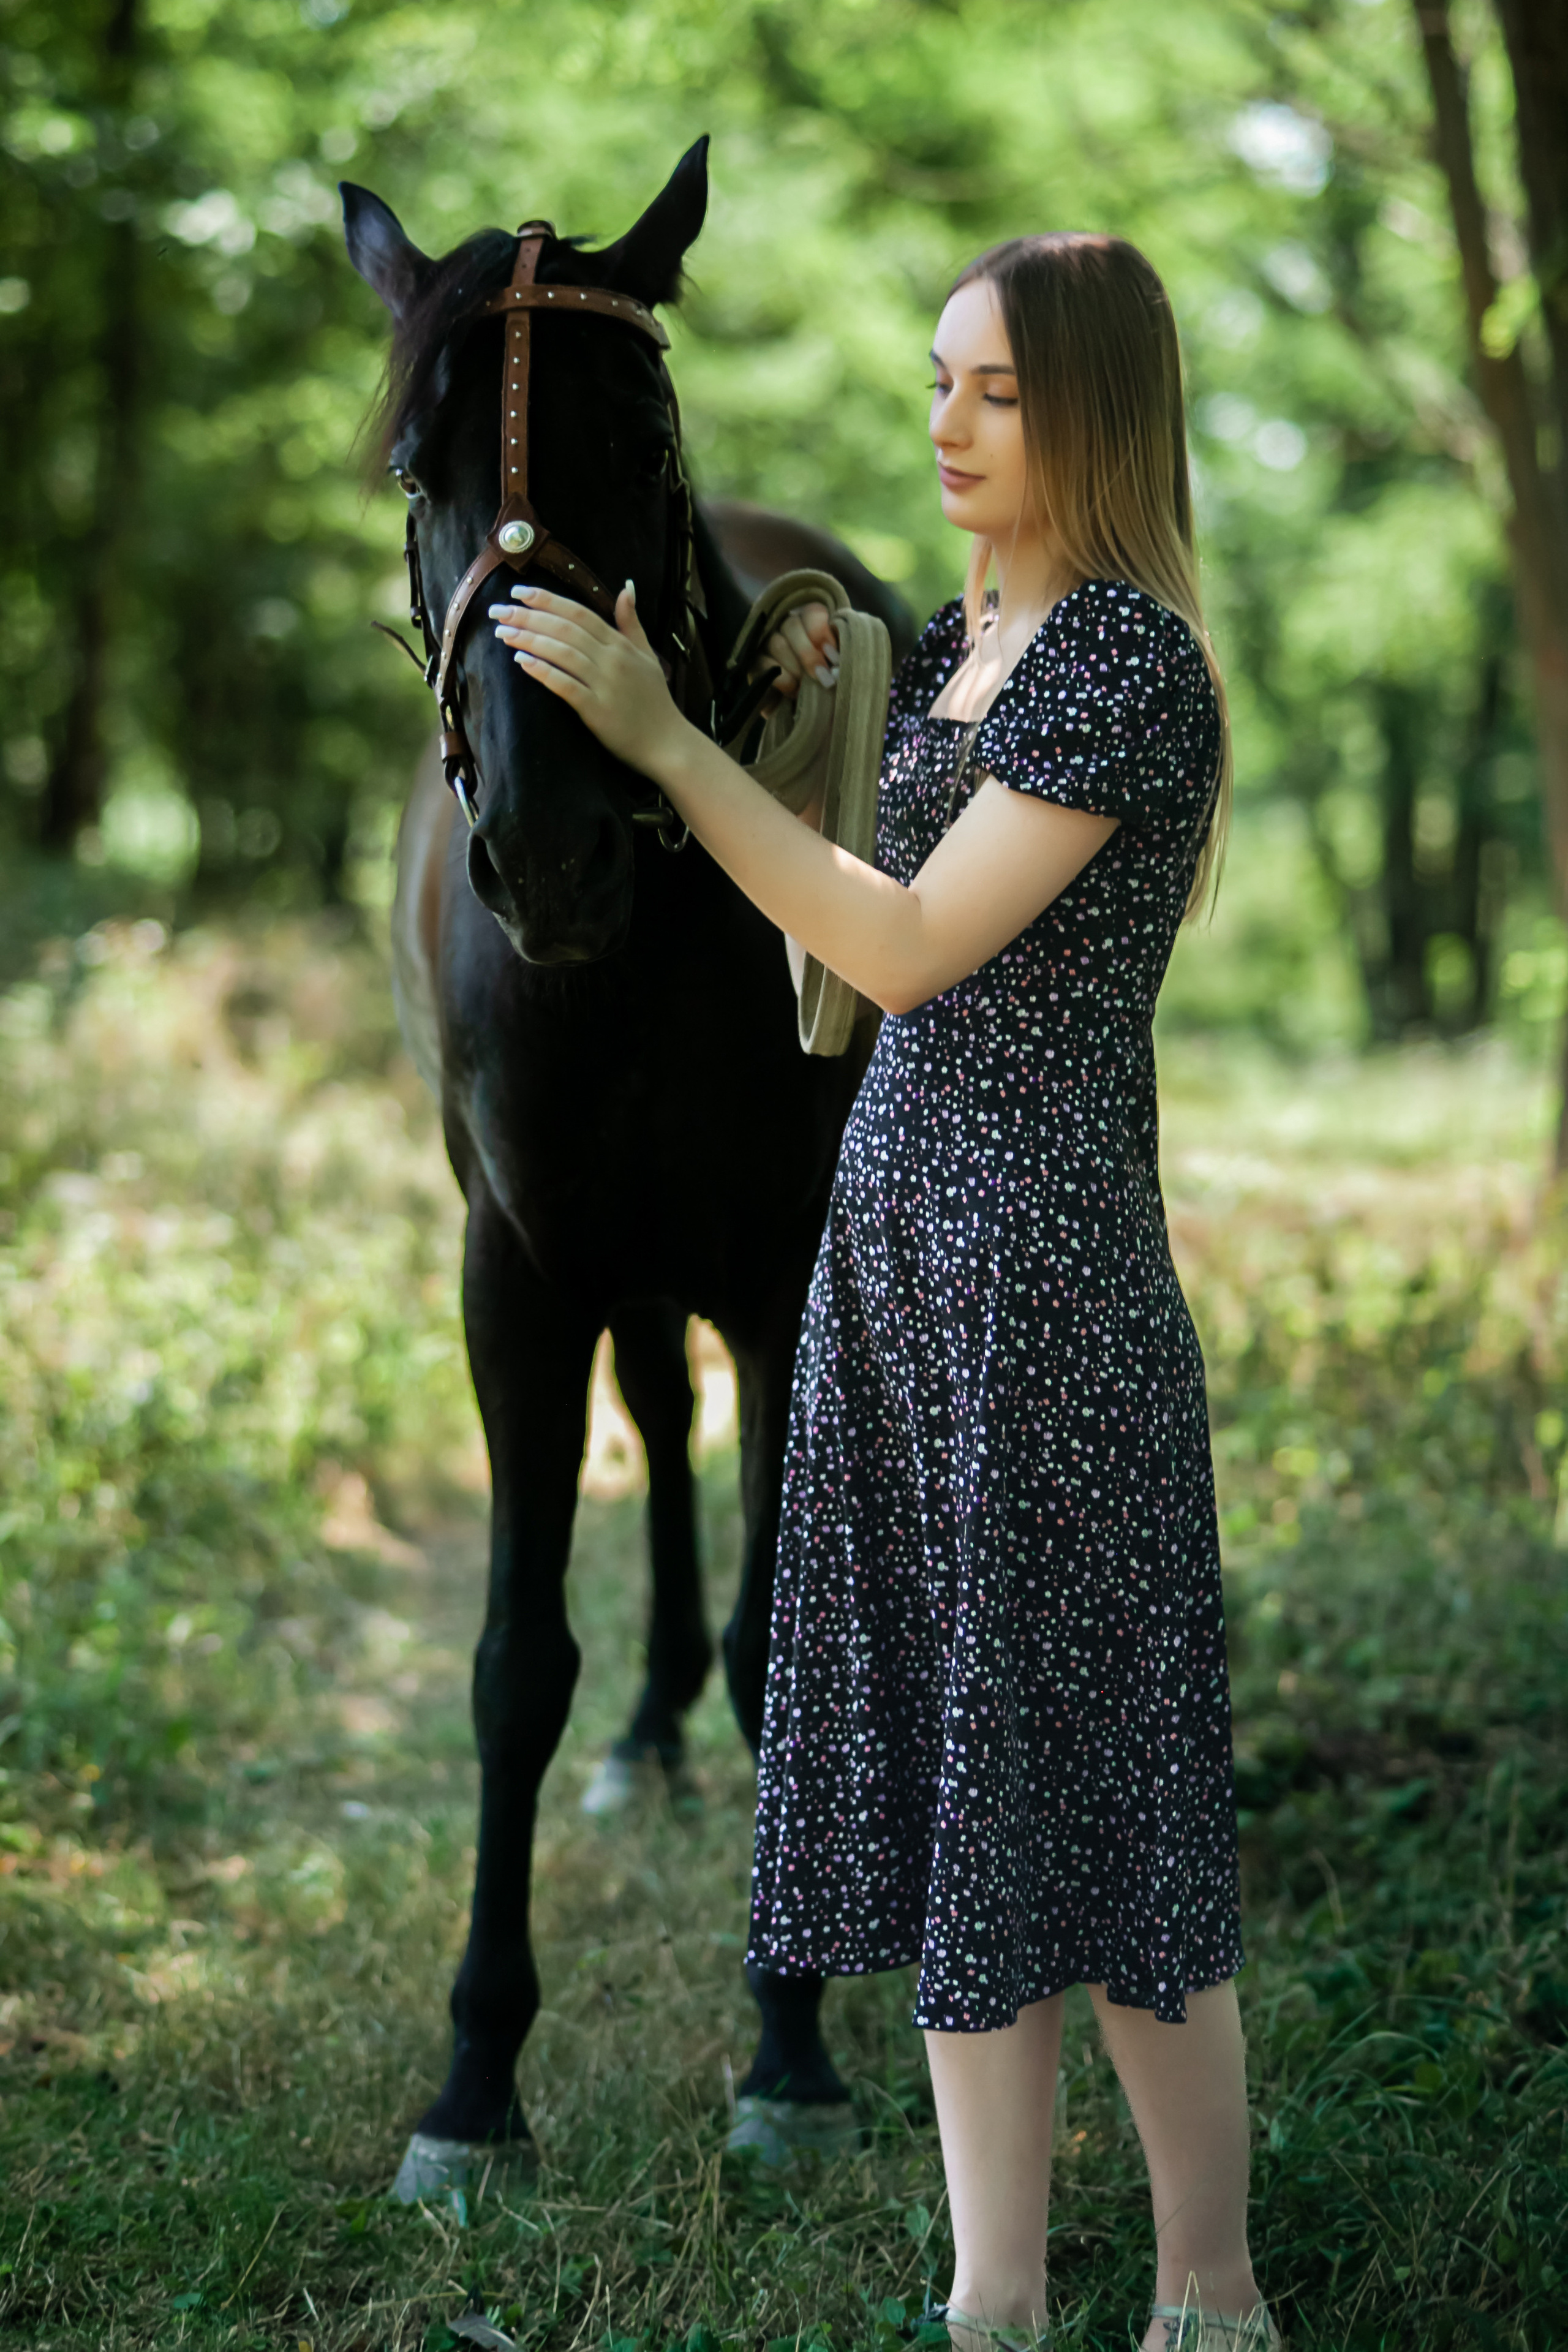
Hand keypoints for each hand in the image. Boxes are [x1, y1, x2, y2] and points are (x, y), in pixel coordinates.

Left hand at [489, 581, 686, 776]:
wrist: (667, 743)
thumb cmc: (654, 702)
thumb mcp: (647, 655)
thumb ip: (631, 622)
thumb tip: (626, 587)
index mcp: (620, 644)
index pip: (579, 612)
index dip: (547, 599)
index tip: (518, 591)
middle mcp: (612, 659)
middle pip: (565, 628)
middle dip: (528, 616)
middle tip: (497, 610)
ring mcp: (605, 684)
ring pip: (562, 652)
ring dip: (529, 639)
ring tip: (502, 632)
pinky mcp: (597, 710)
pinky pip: (566, 685)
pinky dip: (543, 671)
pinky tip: (521, 661)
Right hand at [759, 602, 838, 703]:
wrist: (814, 715)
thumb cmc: (829, 688)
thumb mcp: (838, 671)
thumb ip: (839, 660)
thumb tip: (836, 663)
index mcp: (811, 623)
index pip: (812, 612)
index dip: (821, 634)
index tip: (833, 659)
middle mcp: (786, 627)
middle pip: (791, 625)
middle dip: (809, 654)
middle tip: (824, 678)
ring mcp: (767, 644)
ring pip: (777, 643)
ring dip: (796, 668)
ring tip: (806, 687)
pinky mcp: (755, 664)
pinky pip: (763, 664)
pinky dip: (781, 678)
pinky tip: (792, 690)